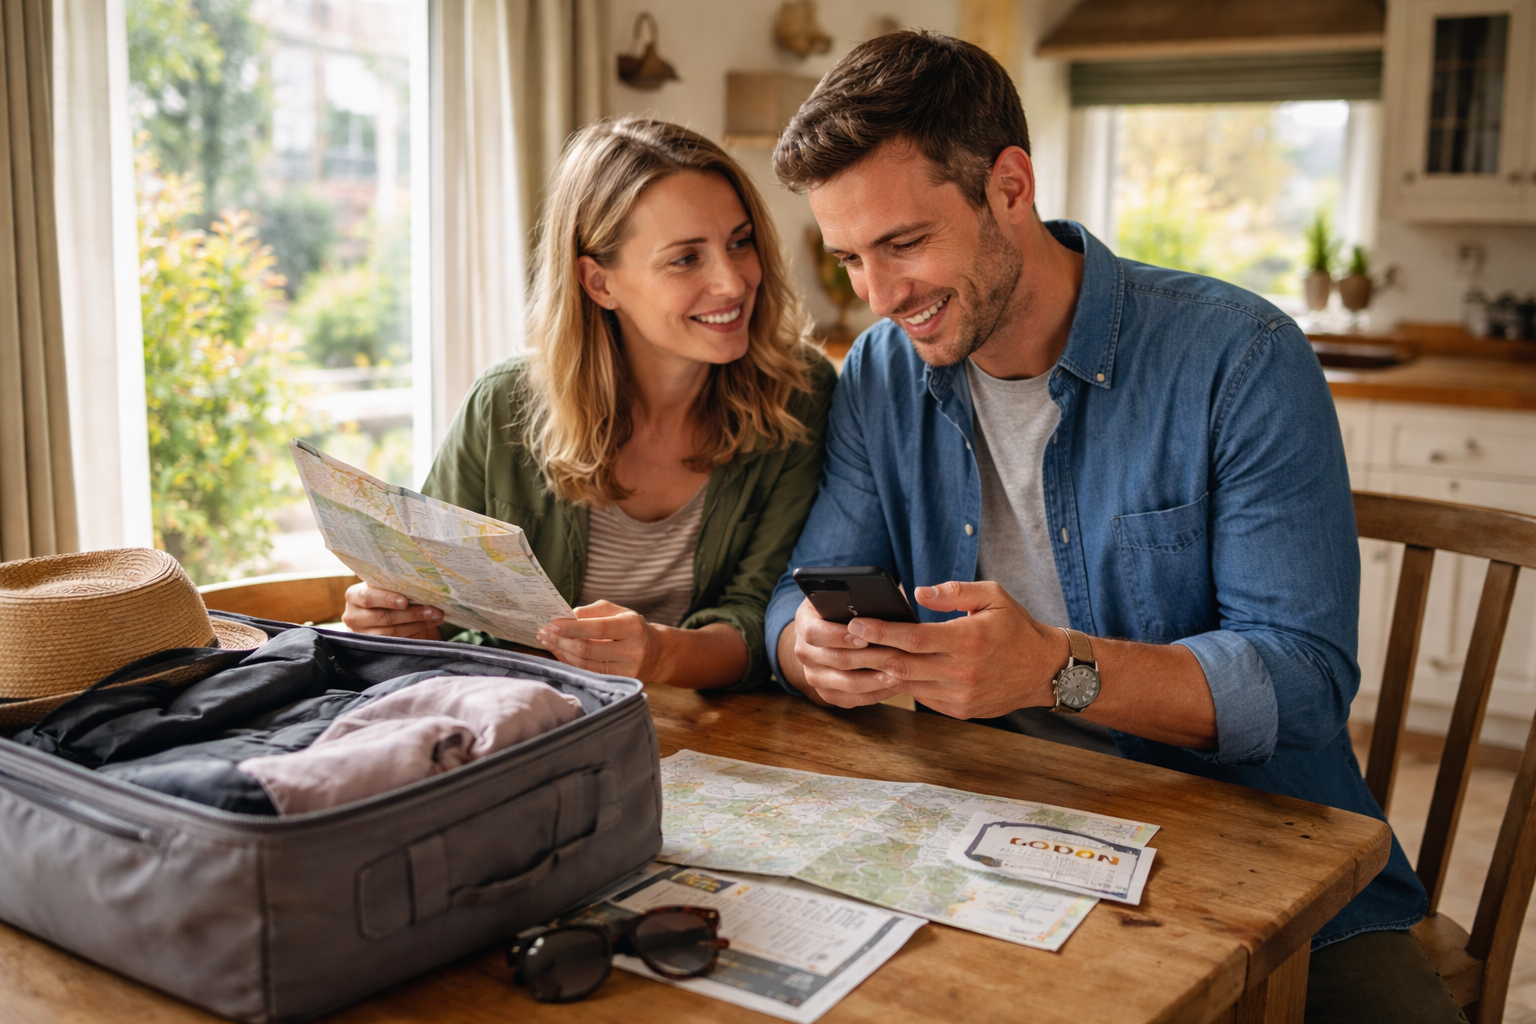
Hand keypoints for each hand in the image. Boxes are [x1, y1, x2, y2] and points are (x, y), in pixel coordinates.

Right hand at [341, 582, 443, 639]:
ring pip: (391, 631)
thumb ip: (391, 584)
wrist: (370, 615)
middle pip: (383, 616)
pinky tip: (428, 624)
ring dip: (417, 623)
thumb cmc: (380, 595)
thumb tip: (421, 580)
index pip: (368, 598)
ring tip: (436, 616)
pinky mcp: (373, 645)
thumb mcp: (380, 587)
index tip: (405, 601)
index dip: (387, 599)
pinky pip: (395, 641)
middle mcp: (353, 615)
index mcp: (354, 595)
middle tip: (432, 610)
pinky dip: (414, 632)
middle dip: (411, 613)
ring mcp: (362, 633)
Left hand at [537, 600, 658, 678]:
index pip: (598, 628)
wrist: (656, 654)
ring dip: (562, 652)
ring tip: (547, 640)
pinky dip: (570, 662)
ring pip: (585, 665)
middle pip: (589, 649)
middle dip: (562, 640)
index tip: (552, 623)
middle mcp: (632, 651)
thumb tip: (567, 616)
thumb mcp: (618, 611)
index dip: (573, 627)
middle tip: (544, 632)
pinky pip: (588, 673)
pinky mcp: (619, 683)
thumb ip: (593, 611)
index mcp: (633, 627)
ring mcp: (626, 671)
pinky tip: (559, 652)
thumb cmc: (631, 628)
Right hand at [788, 596, 904, 707]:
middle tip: (896, 657)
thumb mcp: (844, 596)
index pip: (815, 633)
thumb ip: (859, 598)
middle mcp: (804, 651)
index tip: (865, 638)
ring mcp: (813, 675)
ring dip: (875, 680)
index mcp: (804, 622)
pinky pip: (850, 699)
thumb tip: (887, 604)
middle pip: (835, 660)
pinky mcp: (826, 693)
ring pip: (845, 684)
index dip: (840, 637)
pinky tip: (893, 686)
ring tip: (899, 674)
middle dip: (869, 659)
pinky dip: (874, 694)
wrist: (827, 632)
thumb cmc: (843, 608)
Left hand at [792, 581, 1066, 717]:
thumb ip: (954, 592)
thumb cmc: (1016, 627)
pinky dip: (902, 684)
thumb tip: (917, 593)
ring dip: (879, 671)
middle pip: (902, 665)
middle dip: (867, 653)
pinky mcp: (959, 711)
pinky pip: (921, 697)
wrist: (1045, 671)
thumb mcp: (993, 596)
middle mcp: (962, 672)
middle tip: (840, 642)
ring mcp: (960, 696)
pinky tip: (884, 671)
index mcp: (969, 640)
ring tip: (854, 656)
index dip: (881, 631)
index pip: (914, 638)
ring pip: (908, 684)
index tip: (855, 623)